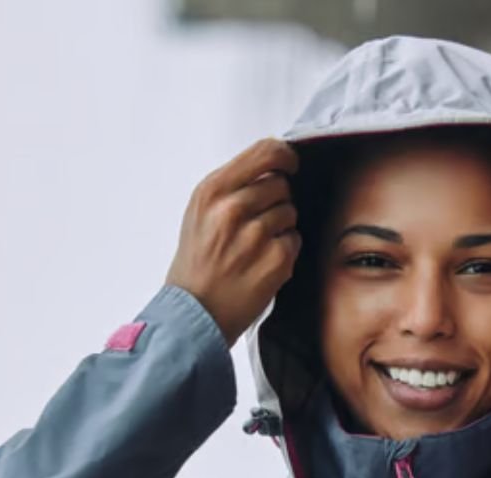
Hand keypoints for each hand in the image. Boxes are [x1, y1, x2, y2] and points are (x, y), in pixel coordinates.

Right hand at [165, 138, 301, 344]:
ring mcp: (256, 236)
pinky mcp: (276, 261)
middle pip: (281, 185)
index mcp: (212, 191)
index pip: (265, 152)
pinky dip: (285, 251)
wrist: (196, 312)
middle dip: (276, 201)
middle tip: (257, 224)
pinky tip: (262, 263)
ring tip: (255, 247)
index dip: (285, 156)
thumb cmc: (198, 263)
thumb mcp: (200, 212)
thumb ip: (232, 186)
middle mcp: (233, 209)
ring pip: (290, 212)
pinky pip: (295, 240)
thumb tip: (272, 166)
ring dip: (280, 227)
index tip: (289, 164)